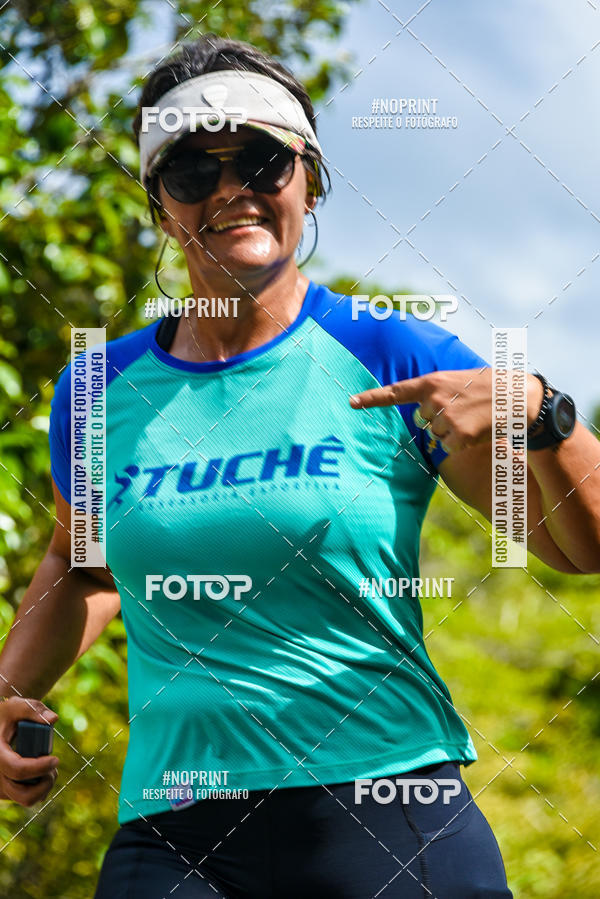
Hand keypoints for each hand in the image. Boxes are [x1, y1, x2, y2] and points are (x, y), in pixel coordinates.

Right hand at [0, 697, 58, 806]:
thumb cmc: (7, 715)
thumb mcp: (16, 705)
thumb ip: (33, 709)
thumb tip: (53, 719)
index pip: (17, 770)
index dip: (39, 768)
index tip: (56, 759)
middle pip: (23, 795)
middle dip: (45, 783)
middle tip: (54, 768)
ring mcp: (1, 785)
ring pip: (26, 799)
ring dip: (44, 787)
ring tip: (51, 770)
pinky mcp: (7, 790)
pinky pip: (26, 798)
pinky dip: (39, 789)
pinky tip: (44, 774)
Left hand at [349, 369, 544, 453]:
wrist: (516, 398)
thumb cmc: (487, 388)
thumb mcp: (456, 381)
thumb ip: (435, 393)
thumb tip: (422, 418)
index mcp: (432, 382)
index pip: (395, 392)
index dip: (371, 398)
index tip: (351, 402)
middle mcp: (433, 400)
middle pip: (422, 421)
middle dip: (438, 418)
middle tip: (463, 408)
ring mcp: (444, 418)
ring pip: (435, 435)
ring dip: (452, 431)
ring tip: (472, 417)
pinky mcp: (456, 435)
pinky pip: (449, 447)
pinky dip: (462, 443)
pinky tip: (476, 430)